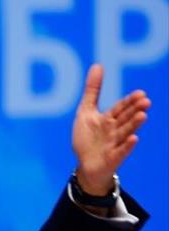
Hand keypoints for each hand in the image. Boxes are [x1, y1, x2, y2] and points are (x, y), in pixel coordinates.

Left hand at [73, 64, 150, 194]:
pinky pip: (121, 151)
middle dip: (134, 111)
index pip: (121, 108)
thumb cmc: (87, 138)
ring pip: (125, 133)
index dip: (129, 101)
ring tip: (143, 116)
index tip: (141, 93)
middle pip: (125, 119)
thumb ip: (93, 90)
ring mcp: (114, 144)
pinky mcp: (112, 158)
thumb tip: (98, 65)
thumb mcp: (85, 112)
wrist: (85, 165)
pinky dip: (127, 146)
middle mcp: (114, 130)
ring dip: (134, 125)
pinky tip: (134, 139)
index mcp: (109, 119)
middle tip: (146, 101)